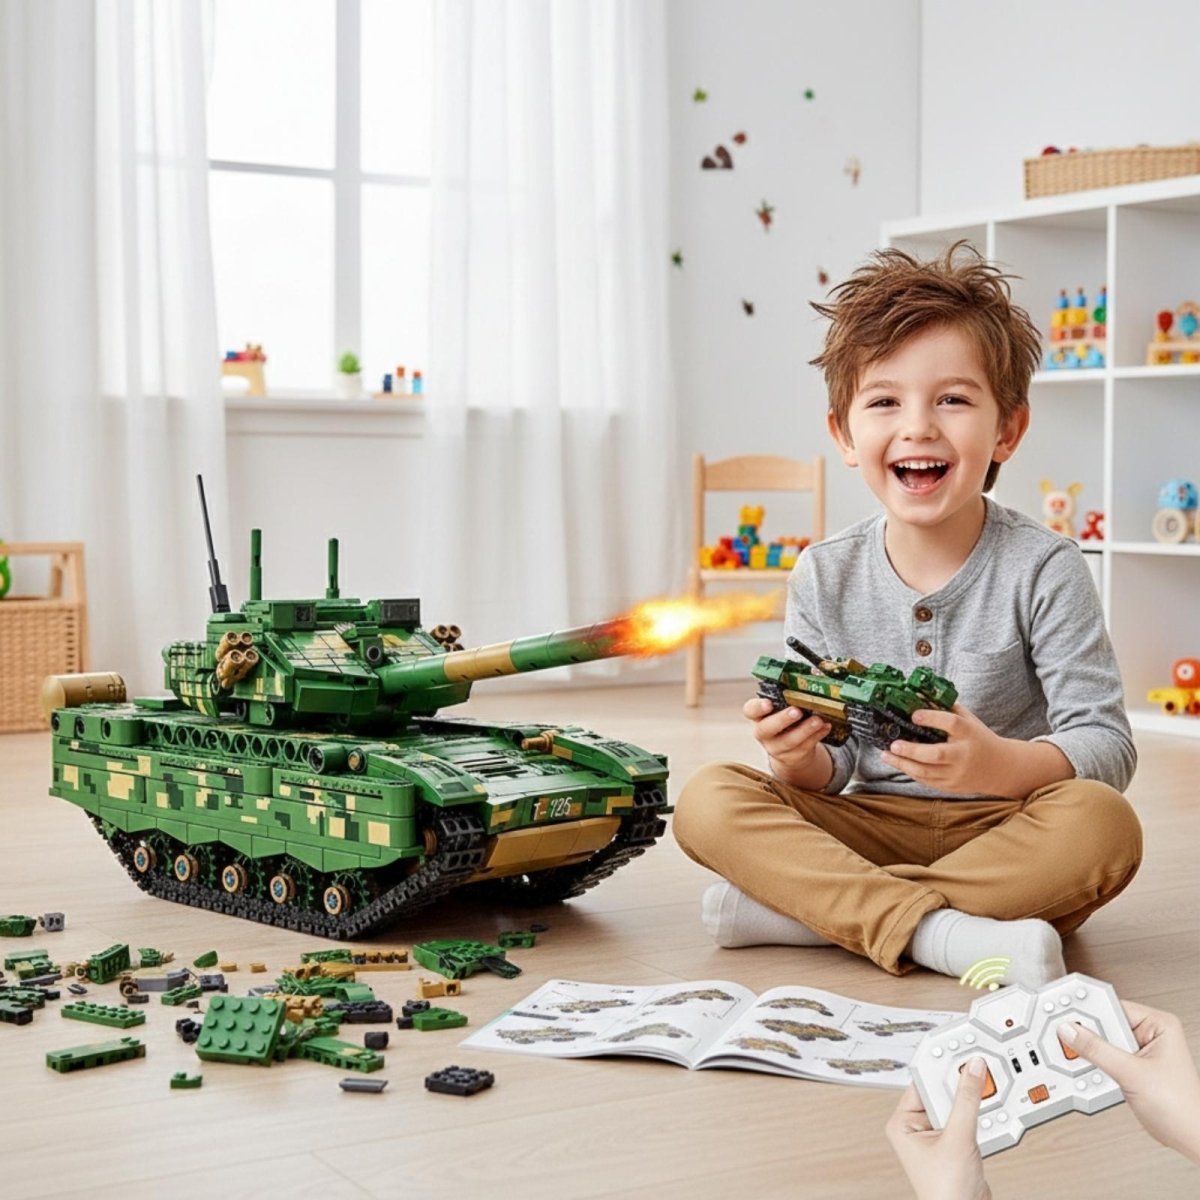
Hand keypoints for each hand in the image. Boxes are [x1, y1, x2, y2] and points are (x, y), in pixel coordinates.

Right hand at [742, 696, 831, 788]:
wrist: (789, 750)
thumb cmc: (785, 721)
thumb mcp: (782, 709)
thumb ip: (789, 698)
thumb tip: (812, 677)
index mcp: (759, 716)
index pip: (750, 710)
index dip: (757, 707)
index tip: (768, 704)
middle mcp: (764, 733)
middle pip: (767, 729)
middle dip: (782, 719)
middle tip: (797, 711)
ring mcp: (777, 747)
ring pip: (789, 741)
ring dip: (805, 729)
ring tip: (818, 720)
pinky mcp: (793, 756)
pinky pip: (805, 746)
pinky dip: (817, 735)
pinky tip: (826, 726)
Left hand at [880, 703, 1009, 796]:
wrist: (1001, 769)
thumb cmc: (979, 739)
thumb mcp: (970, 721)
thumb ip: (948, 709)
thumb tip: (920, 696)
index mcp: (969, 733)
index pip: (951, 723)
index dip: (931, 718)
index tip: (914, 715)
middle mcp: (963, 754)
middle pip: (935, 754)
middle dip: (910, 750)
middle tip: (893, 744)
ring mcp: (957, 773)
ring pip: (926, 772)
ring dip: (902, 764)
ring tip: (886, 755)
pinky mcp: (951, 786)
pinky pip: (926, 780)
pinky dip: (911, 772)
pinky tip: (900, 763)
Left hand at [886, 1057, 990, 1199]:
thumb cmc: (947, 1193)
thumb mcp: (958, 1139)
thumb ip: (968, 1101)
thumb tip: (972, 1070)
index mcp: (902, 1123)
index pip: (922, 1081)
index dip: (940, 1063)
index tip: (955, 1043)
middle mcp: (915, 1128)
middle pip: (941, 1091)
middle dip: (961, 1081)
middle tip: (977, 1060)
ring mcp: (936, 1136)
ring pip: (956, 1104)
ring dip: (973, 1098)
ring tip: (987, 1082)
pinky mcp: (955, 1144)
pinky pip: (966, 1119)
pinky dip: (979, 1114)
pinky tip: (989, 1107)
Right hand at [1058, 1002, 1199, 1163]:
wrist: (1191, 1139)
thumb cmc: (1183, 1108)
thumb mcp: (1133, 1074)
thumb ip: (1097, 1050)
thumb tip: (1070, 1030)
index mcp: (1158, 1023)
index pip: (1112, 1005)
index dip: (1086, 1008)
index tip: (1061, 1008)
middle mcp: (1150, 1034)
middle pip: (1104, 1023)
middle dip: (1086, 1033)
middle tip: (1063, 1034)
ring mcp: (1140, 1051)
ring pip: (1102, 1041)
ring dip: (1089, 1051)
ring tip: (1075, 1054)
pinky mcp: (1132, 1068)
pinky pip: (1105, 1057)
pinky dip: (1094, 1063)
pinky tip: (1087, 1067)